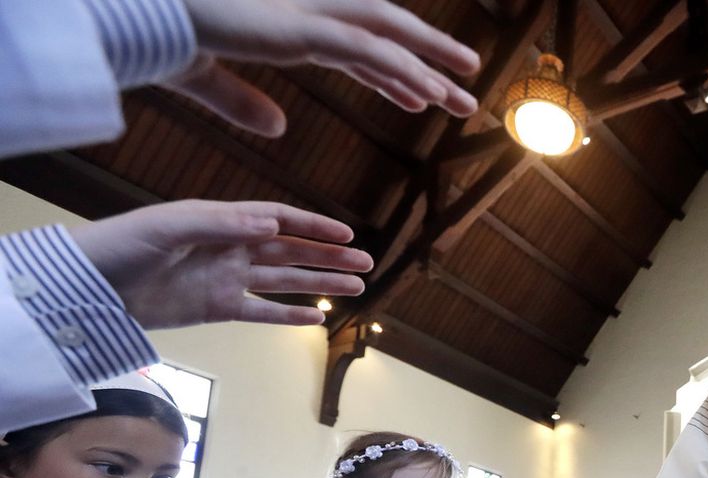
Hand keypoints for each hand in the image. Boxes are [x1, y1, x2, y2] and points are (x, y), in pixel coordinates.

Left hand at [67, 201, 371, 328]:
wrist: (89, 288)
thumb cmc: (122, 246)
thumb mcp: (168, 228)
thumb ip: (220, 223)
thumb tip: (271, 224)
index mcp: (220, 222)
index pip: (277, 220)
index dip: (312, 226)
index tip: (344, 235)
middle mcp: (229, 248)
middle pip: (289, 250)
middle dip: (328, 256)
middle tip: (365, 262)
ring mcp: (225, 279)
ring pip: (284, 281)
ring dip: (319, 283)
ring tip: (355, 287)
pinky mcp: (216, 308)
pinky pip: (261, 311)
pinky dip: (288, 314)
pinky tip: (316, 318)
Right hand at [166, 0, 480, 137]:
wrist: (132, 21)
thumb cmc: (158, 43)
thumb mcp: (207, 80)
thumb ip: (242, 102)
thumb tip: (278, 129)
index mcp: (284, 21)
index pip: (354, 41)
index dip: (392, 68)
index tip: (421, 94)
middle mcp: (301, 10)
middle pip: (382, 27)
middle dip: (427, 53)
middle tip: (468, 78)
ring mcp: (301, 13)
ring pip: (384, 36)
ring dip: (430, 63)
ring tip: (466, 90)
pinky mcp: (296, 28)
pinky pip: (363, 49)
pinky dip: (399, 69)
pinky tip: (427, 93)